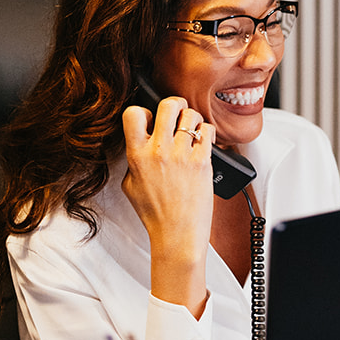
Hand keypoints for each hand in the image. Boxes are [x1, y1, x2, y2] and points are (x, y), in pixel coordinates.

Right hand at [121, 96, 215, 317]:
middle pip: (168, 105)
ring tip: (192, 132)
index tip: (151, 120)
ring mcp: (182, 156)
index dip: (143, 111)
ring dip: (193, 120)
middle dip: (174, 104)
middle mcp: (159, 151)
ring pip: (191, 115)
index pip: (132, 114)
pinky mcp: (202, 162)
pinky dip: (207, 134)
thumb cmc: (155, 214)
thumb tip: (140, 142)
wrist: (178, 235)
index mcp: (137, 156)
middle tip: (177, 113)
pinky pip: (208, 131)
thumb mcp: (130, 186)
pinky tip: (203, 143)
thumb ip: (133, 160)